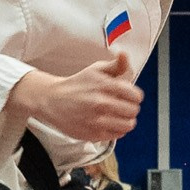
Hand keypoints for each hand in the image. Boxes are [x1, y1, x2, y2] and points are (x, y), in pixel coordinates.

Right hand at [17, 54, 141, 142]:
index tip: (128, 96)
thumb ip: (116, 65)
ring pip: (128, 125)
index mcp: (105, 86)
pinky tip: (108, 123)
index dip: (134, 96)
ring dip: (125, 120)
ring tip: (117, 116)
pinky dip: (116, 129)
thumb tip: (124, 55)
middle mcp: (102, 104)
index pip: (136, 96)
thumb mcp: (96, 70)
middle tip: (122, 106)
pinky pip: (117, 135)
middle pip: (133, 111)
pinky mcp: (93, 134)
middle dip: (130, 108)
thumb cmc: (77, 84)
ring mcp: (97, 121)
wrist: (52, 100)